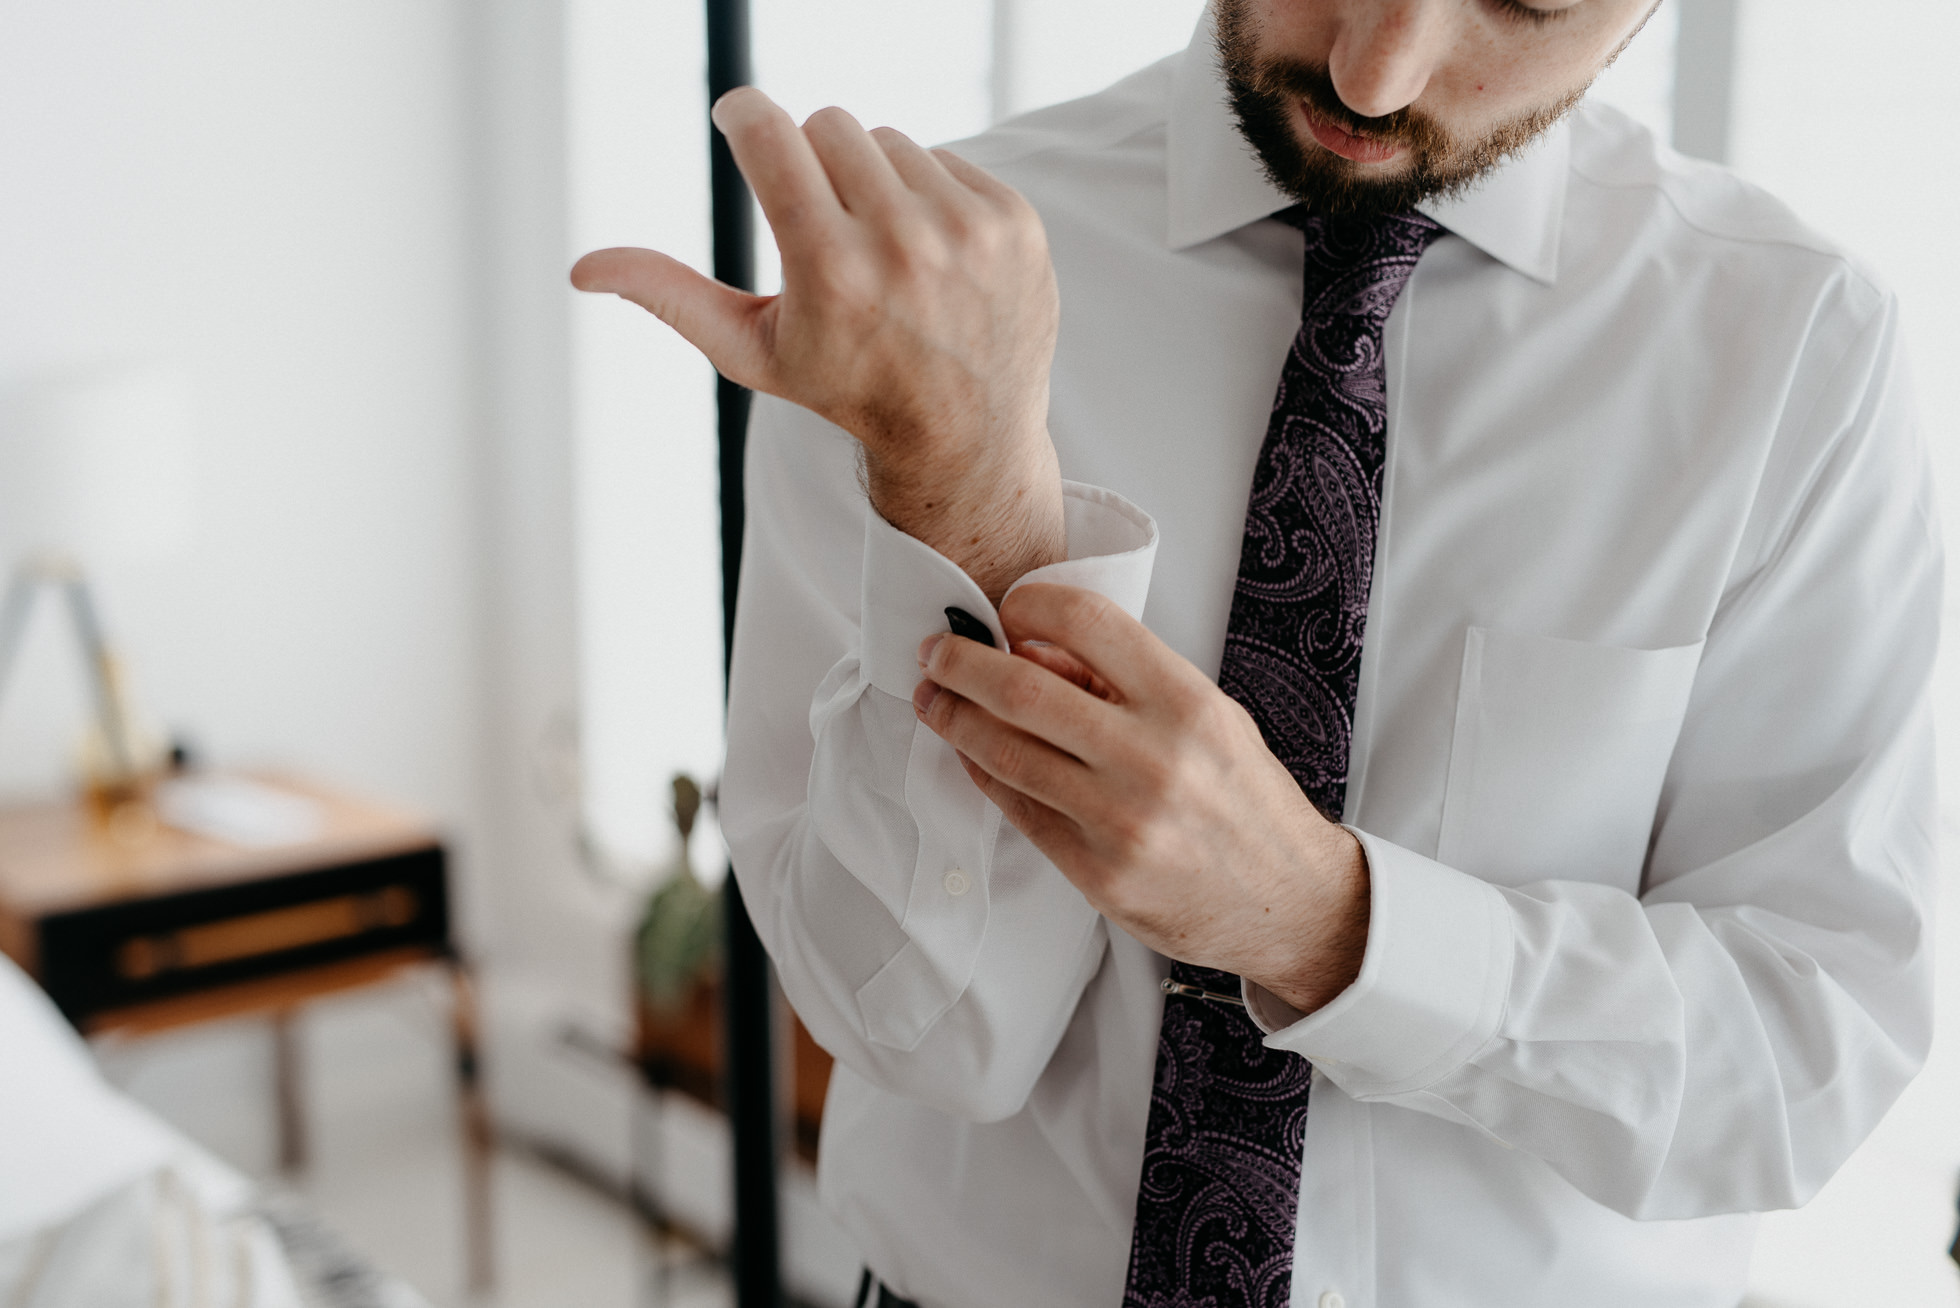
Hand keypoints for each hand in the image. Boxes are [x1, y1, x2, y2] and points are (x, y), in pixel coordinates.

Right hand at [569, 87, 1064, 601]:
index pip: (772, 132)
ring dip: (874, 181)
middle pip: (829, 125)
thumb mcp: (752, 351)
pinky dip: (931, 197)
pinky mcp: (1015, 222)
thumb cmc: (845, 390)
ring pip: (889, 139)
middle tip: (822, 227)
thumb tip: (582, 268)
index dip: (746, 118)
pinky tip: (932, 257)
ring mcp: (968, 231)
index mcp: (829, 268)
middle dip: (813, 164)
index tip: (740, 122)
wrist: (967, 438)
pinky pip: (946, 159)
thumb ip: (669, 296)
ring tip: (881, 253)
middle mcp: (904, 244)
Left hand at [912, 584, 1370, 1014]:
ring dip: (954, 718)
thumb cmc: (1245, 800)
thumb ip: (1123, 683)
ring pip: (1006, 753)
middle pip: (1023, 690)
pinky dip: (983, 772)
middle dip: (961, 663)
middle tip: (935, 651)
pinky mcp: (1097, 872)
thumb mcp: (1206, 718)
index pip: (1087, 621)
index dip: (1030, 605)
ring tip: (934, 699)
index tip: (1006, 609)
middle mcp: (1152, 757)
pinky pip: (1019, 809)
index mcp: (1186, 703)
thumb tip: (1035, 650)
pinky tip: (969, 751)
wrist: (1289, 899)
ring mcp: (1121, 820)